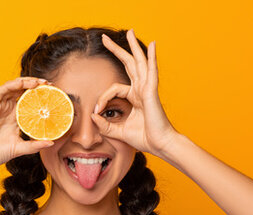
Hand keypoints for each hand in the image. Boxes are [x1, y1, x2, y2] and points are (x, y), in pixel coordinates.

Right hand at [0, 76, 55, 170]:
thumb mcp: (21, 148)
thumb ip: (35, 145)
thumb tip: (51, 142)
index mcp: (15, 117)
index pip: (29, 101)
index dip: (40, 96)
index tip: (53, 94)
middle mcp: (7, 109)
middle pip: (22, 91)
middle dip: (35, 85)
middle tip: (48, 84)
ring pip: (13, 87)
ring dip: (26, 82)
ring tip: (39, 82)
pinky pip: (1, 90)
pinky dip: (12, 85)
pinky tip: (23, 84)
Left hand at [89, 29, 181, 157]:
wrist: (160, 145)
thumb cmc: (144, 138)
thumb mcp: (118, 131)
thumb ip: (104, 125)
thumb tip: (92, 116)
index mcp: (135, 97)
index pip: (113, 88)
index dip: (102, 98)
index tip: (96, 111)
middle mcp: (141, 89)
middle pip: (128, 64)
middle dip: (117, 50)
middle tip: (105, 37)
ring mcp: (147, 89)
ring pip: (139, 62)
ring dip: (134, 46)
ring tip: (130, 31)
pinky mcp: (152, 92)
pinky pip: (151, 72)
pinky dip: (152, 58)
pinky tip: (153, 45)